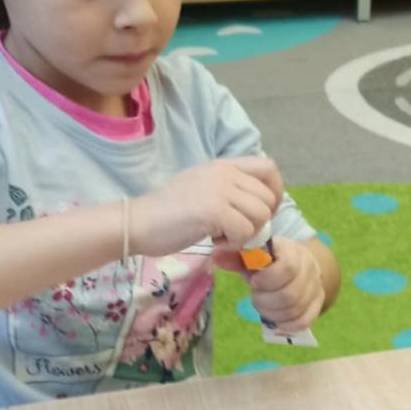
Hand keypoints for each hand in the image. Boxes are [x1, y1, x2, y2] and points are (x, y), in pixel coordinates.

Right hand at [128, 157, 283, 256]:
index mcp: (223, 165)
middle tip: (234, 231)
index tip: (261, 213)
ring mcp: (219, 189)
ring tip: (221, 236)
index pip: (269, 168)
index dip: (274, 192)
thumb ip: (229, 189)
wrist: (137, 223)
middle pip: (268, 198)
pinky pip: (244, 231)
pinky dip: (233, 243)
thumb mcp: (202, 188)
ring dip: (245, 234)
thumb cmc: (167, 212)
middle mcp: (224, 172)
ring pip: (260, 216)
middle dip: (258, 222)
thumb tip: (260, 205)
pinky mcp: (214, 210)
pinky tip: (214, 241)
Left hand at [229, 237, 323, 331]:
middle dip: (265, 300)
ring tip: (263, 305)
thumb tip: (216, 256)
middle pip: (289, 295)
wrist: (296, 266)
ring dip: (272, 313)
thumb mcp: (253, 257)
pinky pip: (303, 322)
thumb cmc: (270, 262)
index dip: (267, 280)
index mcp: (293, 252)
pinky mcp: (317, 305)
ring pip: (294, 310)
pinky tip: (275, 318)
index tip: (254, 282)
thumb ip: (236, 258)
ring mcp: (315, 288)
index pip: (287, 268)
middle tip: (256, 296)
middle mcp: (309, 269)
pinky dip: (285, 324)